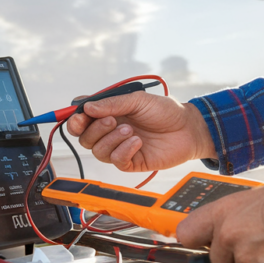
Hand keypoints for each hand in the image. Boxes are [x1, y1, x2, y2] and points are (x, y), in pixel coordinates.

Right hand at [65, 92, 216, 171]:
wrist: (188, 128)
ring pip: (97, 151)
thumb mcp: (137, 100)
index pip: (81, 120)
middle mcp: (110, 131)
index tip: (80, 116)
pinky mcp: (130, 162)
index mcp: (108, 113)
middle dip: (94, 130)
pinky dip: (124, 150)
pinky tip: (137, 142)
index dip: (75, 120)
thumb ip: (112, 103)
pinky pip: (116, 161)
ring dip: (111, 139)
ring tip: (130, 130)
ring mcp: (119, 147)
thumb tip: (86, 108)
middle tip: (112, 121)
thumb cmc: (165, 111)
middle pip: (84, 138)